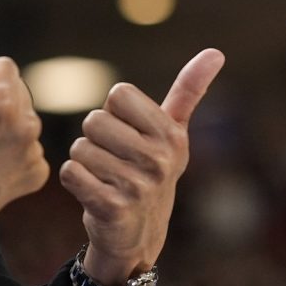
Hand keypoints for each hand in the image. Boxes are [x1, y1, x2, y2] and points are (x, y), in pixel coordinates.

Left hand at [58, 48, 224, 284]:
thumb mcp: (173, 133)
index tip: (129, 136)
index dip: (115, 113)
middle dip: (96, 139)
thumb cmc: (151, 172)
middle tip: (114, 161)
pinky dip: (74, 180)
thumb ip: (189, 91)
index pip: (118, 94)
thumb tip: (215, 52)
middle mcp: (159, 159)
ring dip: (84, 162)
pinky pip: (70, 172)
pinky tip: (92, 192)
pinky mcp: (111, 207)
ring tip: (105, 178)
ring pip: (79, 147)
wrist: (139, 234)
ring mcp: (136, 186)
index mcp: (172, 135)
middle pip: (94, 120)